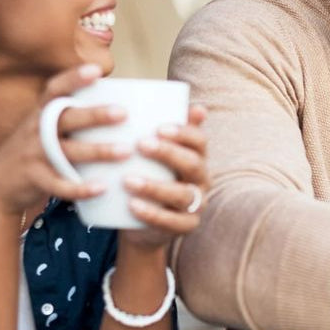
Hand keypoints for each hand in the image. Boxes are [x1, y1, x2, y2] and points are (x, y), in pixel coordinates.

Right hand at [0, 64, 126, 219]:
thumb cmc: (34, 151)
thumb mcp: (42, 128)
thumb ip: (68, 116)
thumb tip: (115, 102)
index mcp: (40, 114)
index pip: (54, 90)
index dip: (73, 78)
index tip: (96, 70)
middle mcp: (35, 130)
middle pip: (65, 119)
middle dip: (94, 115)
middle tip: (123, 113)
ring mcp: (33, 155)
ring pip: (67, 151)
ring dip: (97, 151)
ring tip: (126, 151)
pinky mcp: (33, 179)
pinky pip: (58, 184)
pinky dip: (79, 188)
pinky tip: (102, 188)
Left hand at [117, 105, 208, 251]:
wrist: (142, 225)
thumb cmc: (147, 180)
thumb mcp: (152, 157)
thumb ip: (157, 133)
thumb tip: (162, 101)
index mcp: (196, 158)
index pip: (199, 141)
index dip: (183, 133)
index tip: (159, 127)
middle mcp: (201, 180)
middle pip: (193, 164)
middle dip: (168, 153)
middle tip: (141, 144)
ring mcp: (196, 206)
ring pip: (183, 195)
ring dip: (155, 186)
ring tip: (128, 180)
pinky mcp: (185, 227)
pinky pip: (172, 222)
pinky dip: (152, 214)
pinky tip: (132, 205)